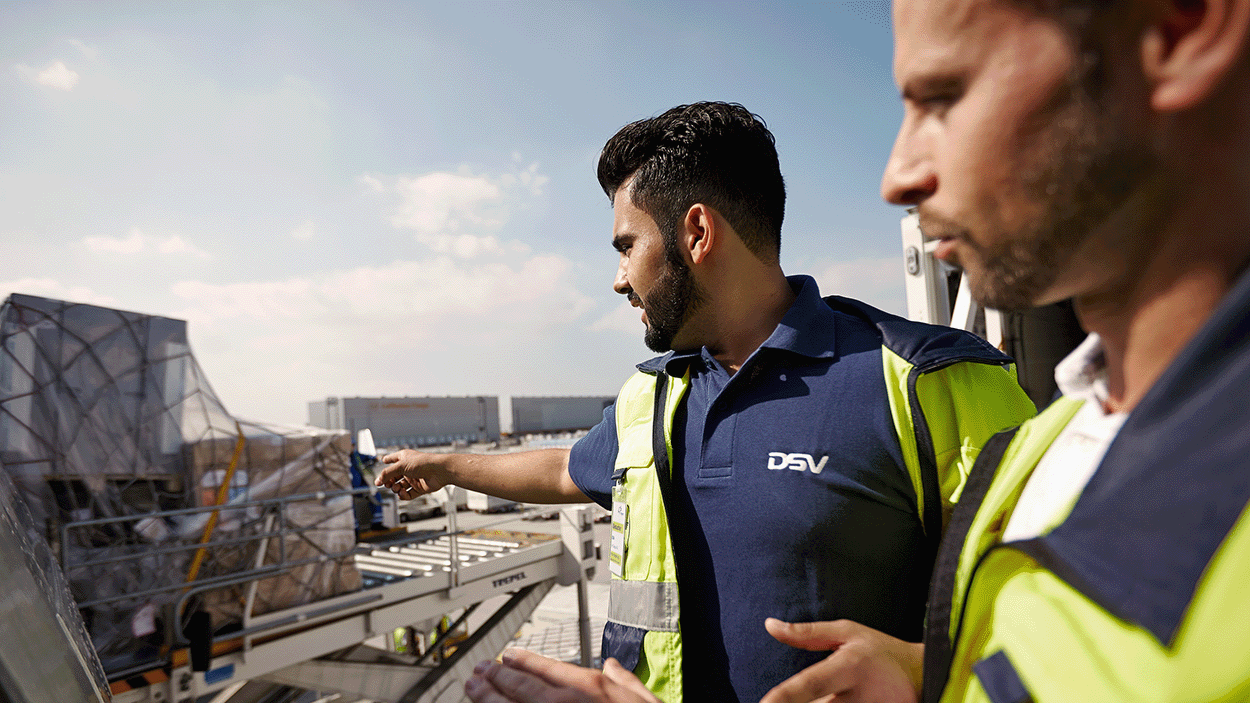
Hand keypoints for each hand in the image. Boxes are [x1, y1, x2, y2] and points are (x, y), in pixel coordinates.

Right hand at [374, 449, 447, 499]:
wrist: (439, 471)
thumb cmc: (423, 463)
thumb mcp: (401, 466)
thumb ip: (387, 473)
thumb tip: (378, 481)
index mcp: (404, 458)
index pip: (393, 459)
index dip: (387, 460)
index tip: (383, 462)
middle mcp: (409, 468)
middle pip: (394, 476)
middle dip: (389, 481)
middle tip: (387, 484)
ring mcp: (414, 478)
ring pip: (400, 486)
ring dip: (396, 488)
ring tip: (397, 488)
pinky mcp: (419, 487)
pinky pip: (408, 494)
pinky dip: (404, 495)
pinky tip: (402, 494)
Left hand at [464, 648, 658, 702]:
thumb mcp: (644, 699)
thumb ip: (625, 680)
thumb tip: (613, 667)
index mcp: (588, 688)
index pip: (545, 668)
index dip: (522, 660)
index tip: (508, 655)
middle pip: (520, 685)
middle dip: (498, 675)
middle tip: (482, 668)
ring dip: (487, 696)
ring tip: (473, 686)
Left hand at [760, 618, 922, 702]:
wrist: (927, 677)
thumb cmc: (880, 651)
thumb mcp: (848, 632)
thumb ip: (807, 633)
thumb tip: (769, 625)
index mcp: (851, 666)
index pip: (812, 683)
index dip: (785, 697)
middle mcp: (861, 697)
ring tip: (824, 694)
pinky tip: (828, 702)